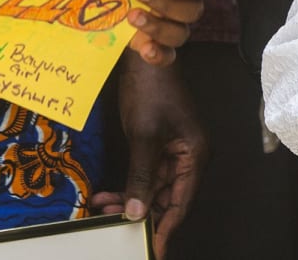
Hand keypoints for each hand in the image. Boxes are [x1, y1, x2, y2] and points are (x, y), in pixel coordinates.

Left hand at [92, 60, 208, 258]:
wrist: (144, 56)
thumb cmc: (152, 90)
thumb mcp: (144, 136)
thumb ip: (141, 177)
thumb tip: (138, 212)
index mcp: (195, 155)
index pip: (181, 202)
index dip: (166, 228)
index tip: (151, 249)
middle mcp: (189, 156)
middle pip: (168, 198)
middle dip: (141, 213)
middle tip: (114, 227)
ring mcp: (174, 150)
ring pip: (153, 188)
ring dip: (129, 199)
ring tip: (102, 207)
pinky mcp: (159, 144)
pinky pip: (145, 174)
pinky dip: (127, 185)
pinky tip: (107, 193)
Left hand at [126, 0, 213, 65]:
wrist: (104, 0)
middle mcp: (185, 3)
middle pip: (193, 10)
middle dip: (167, 4)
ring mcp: (174, 26)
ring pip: (180, 33)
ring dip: (158, 27)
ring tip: (132, 17)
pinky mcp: (159, 45)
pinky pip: (169, 56)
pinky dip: (159, 55)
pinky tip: (145, 50)